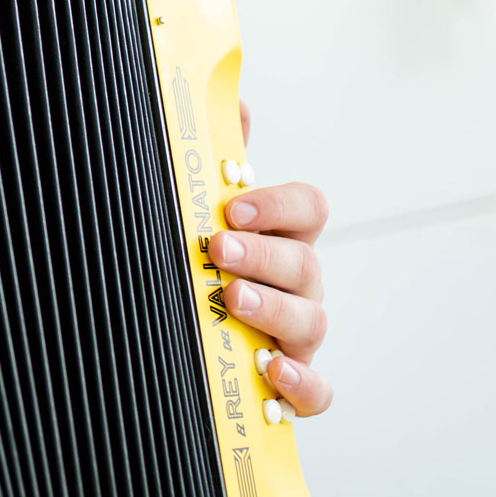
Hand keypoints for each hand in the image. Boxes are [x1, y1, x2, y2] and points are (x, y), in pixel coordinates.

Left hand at [208, 102, 333, 416]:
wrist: (179, 343)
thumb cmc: (200, 269)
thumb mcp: (198, 213)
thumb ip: (215, 163)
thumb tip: (232, 104)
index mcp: (282, 238)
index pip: (309, 209)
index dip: (279, 204)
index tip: (232, 203)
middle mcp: (299, 285)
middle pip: (306, 263)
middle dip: (263, 253)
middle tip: (217, 248)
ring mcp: (299, 337)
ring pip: (311, 321)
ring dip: (272, 308)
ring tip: (231, 300)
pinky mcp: (294, 388)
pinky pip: (316, 392)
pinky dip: (301, 384)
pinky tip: (271, 371)